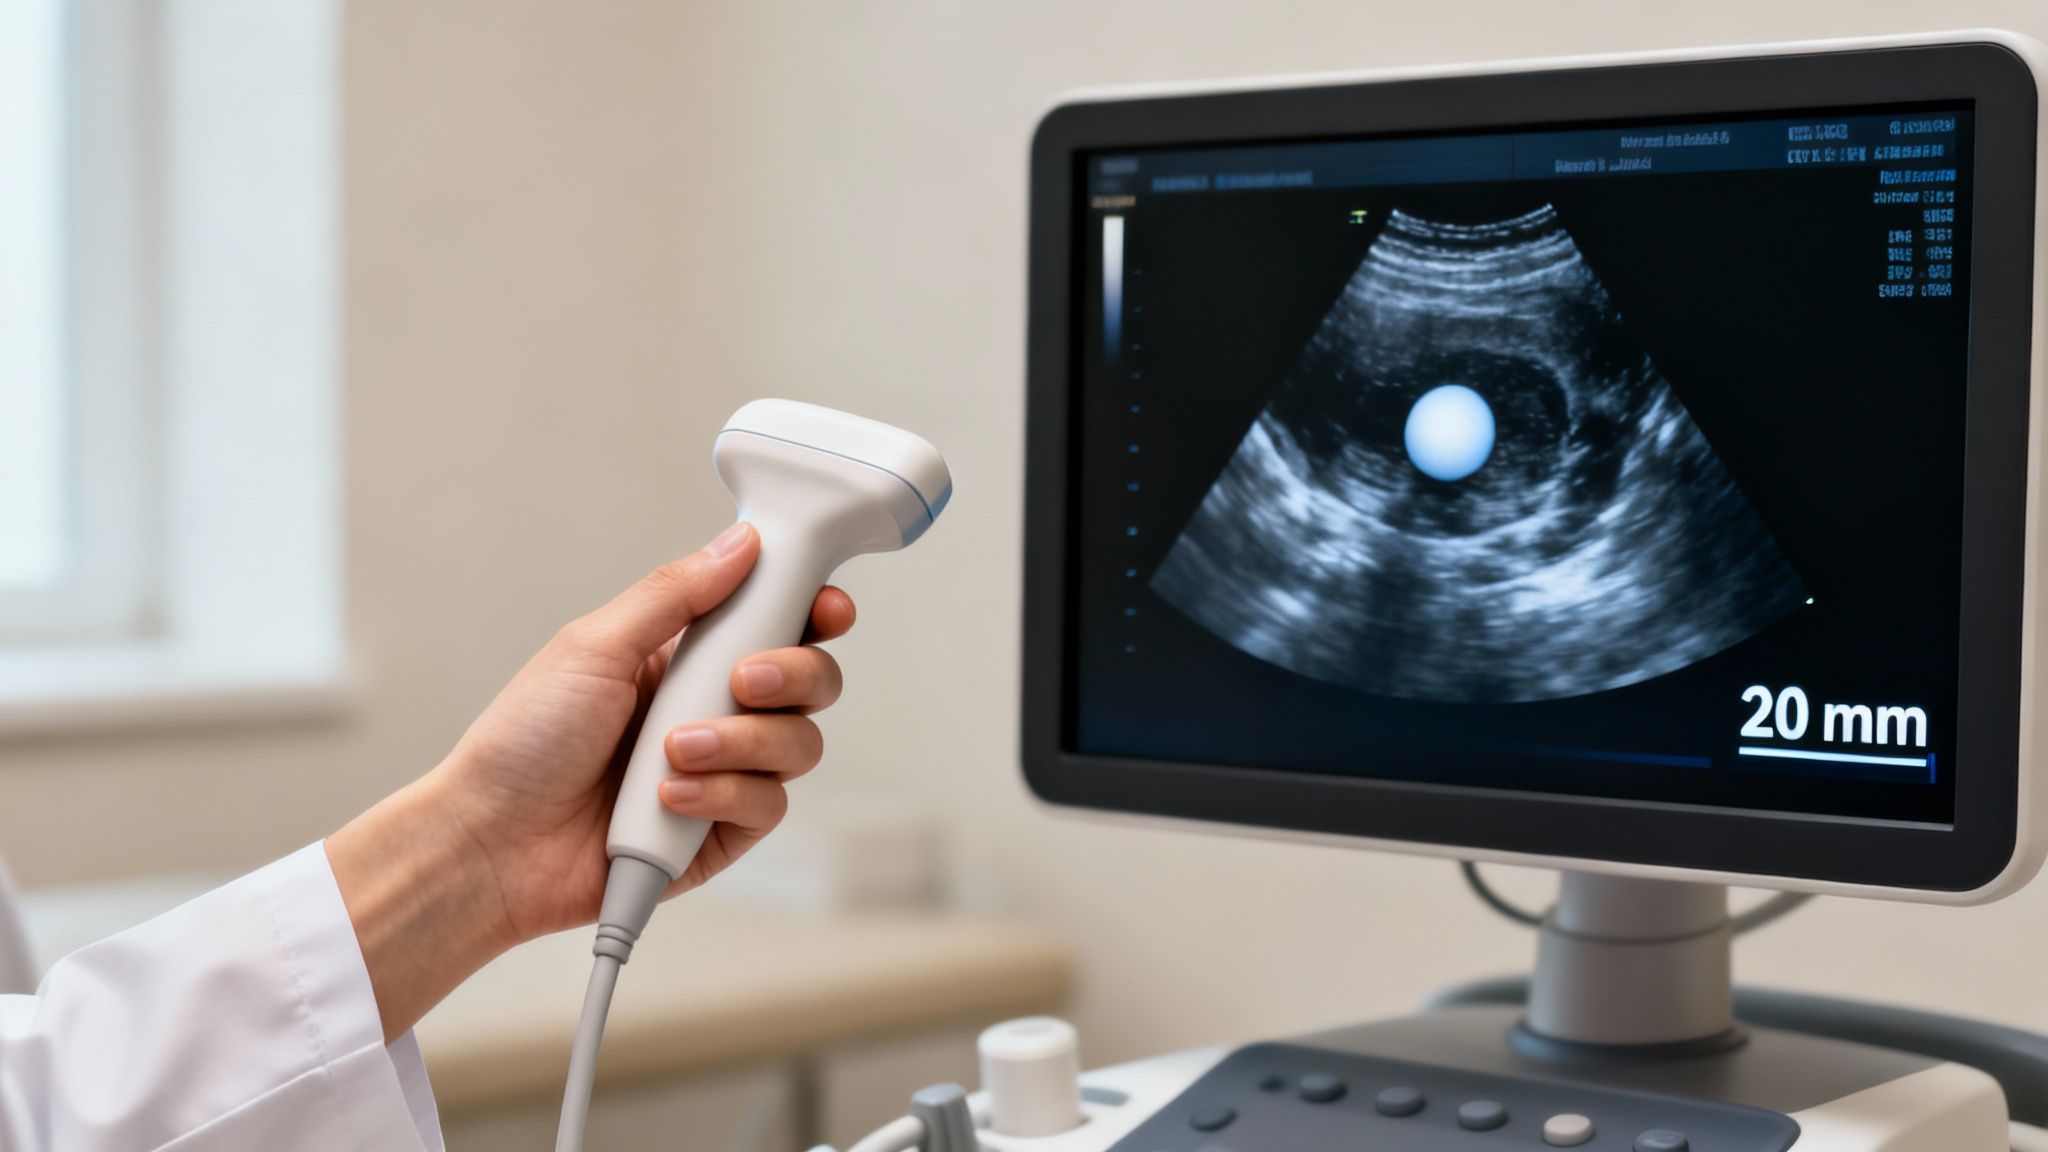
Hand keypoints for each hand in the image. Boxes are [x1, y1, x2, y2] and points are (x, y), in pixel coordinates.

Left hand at [327, 522, 854, 1039]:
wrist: (492, 842)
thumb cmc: (524, 742)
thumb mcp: (594, 646)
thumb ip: (675, 594)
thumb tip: (741, 543)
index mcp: (686, 654)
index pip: (775, 622)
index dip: (813, 611)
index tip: (826, 607)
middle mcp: (715, 709)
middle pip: (809, 681)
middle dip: (791, 675)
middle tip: (742, 682)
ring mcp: (724, 771)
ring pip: (798, 744)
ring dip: (741, 743)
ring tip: (673, 754)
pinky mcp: (723, 830)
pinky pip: (767, 804)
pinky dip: (723, 795)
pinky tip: (670, 798)